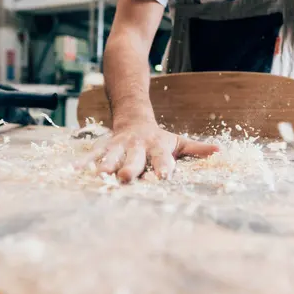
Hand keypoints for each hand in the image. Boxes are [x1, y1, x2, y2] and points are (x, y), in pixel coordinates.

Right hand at [80, 122, 219, 182]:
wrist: (133, 116)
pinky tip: (73, 172)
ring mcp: (118, 146)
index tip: (165, 176)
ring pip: (111, 156)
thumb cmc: (159, 137)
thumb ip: (197, 149)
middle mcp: (137, 147)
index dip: (164, 166)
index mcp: (157, 147)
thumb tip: (220, 151)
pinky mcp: (104, 147)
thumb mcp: (178, 141)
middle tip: (127, 178)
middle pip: (134, 159)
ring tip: (98, 174)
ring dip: (105, 165)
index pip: (162, 158)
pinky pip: (92, 155)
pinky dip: (83, 163)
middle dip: (130, 168)